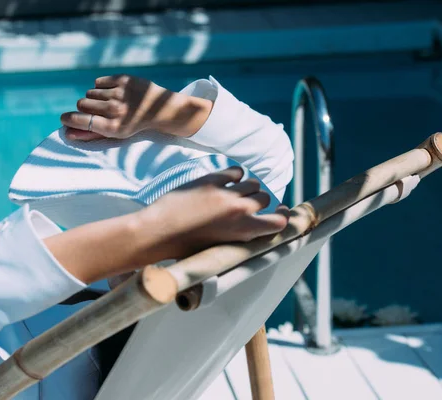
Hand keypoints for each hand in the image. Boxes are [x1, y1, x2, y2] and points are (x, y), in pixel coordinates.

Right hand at [60, 74, 212, 140]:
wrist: (160, 110)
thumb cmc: (134, 125)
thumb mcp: (116, 134)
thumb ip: (91, 134)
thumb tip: (67, 133)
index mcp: (113, 127)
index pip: (80, 120)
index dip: (68, 119)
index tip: (64, 118)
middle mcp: (116, 110)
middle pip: (81, 104)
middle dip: (83, 108)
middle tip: (95, 111)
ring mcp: (120, 93)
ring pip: (90, 92)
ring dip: (94, 97)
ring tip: (108, 102)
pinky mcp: (123, 79)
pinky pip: (98, 82)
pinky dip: (101, 87)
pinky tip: (113, 93)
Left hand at [139, 167, 289, 259]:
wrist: (158, 233)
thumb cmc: (187, 247)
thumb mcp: (221, 247)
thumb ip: (241, 234)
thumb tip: (255, 224)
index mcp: (244, 234)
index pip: (279, 222)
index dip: (283, 216)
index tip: (281, 211)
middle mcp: (240, 212)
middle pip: (265, 198)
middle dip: (258, 200)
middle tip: (245, 204)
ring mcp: (226, 195)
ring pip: (251, 183)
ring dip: (246, 187)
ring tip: (233, 193)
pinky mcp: (212, 181)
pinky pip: (235, 172)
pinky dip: (234, 175)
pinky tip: (226, 181)